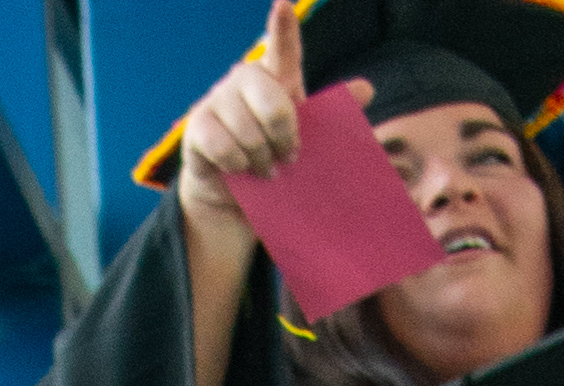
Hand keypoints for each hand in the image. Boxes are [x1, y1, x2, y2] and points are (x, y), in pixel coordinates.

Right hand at [177, 4, 336, 225]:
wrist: (233, 190)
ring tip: (263, 169)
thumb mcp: (303, 137)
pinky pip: (225, 147)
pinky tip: (240, 170)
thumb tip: (366, 89)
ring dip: (261, 160)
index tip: (283, 4)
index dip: (283, 26)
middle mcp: (245, 79)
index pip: (282, 47)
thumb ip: (330, 115)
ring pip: (249, 132)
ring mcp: (218, 98)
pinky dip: (238, 166)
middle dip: (285, 140)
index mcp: (275, 77)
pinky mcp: (197, 124)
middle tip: (287, 158)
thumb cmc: (271, 154)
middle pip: (276, 107)